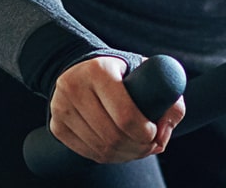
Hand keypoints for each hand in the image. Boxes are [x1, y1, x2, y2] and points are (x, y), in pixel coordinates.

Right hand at [49, 56, 184, 162]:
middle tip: (150, 145)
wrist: (83, 70)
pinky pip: (88, 153)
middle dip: (138, 148)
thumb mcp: (148, 74)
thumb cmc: (122, 74)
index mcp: (99, 69)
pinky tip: (118, 147)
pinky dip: (108, 156)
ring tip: (137, 146)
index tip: (154, 133)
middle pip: (113, 137)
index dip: (146, 133)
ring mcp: (61, 107)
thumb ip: (168, 100)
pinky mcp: (56, 125)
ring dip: (126, 155)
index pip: (126, 116)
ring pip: (101, 149)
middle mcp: (74, 86)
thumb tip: (162, 135)